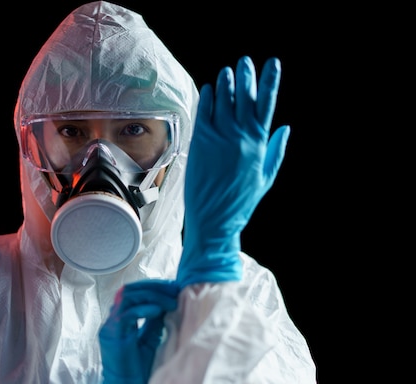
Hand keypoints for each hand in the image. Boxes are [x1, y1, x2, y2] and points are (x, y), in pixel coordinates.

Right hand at [75, 279, 178, 383]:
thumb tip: (166, 302)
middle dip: (155, 287)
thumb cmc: (137, 372)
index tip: (175, 287)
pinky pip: (126, 315)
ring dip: (152, 295)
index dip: (155, 287)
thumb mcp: (149, 340)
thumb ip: (154, 321)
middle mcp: (113, 319)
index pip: (136, 291)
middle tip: (175, 290)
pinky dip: (143, 309)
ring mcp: (110, 326)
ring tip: (171, 300)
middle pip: (131, 289)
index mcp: (122, 319)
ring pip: (127, 297)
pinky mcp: (111, 335)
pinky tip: (158, 310)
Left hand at [178, 56, 289, 284]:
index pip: (267, 104)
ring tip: (228, 71)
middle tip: (246, 61)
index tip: (273, 63)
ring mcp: (218, 138)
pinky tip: (209, 89)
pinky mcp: (200, 143)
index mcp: (259, 143)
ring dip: (226, 83)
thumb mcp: (266, 177)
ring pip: (224, 101)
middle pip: (245, 97)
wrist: (214, 219)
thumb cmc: (241, 202)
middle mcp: (239, 136)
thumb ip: (276, 150)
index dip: (271, 81)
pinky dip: (207, 99)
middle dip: (247, 76)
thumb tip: (285, 127)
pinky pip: (204, 114)